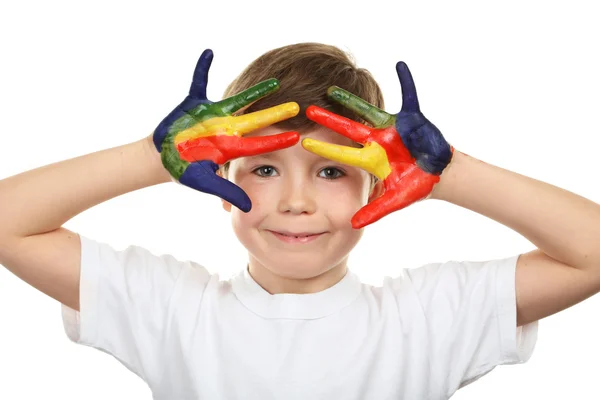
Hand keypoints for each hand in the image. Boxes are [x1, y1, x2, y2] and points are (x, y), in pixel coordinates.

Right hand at [153, 49, 299, 211]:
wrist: (163, 158)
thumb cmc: (184, 171)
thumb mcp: (206, 183)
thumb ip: (227, 191)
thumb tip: (249, 208)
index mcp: (230, 146)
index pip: (259, 142)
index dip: (277, 139)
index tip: (297, 137)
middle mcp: (227, 128)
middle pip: (257, 119)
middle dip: (277, 113)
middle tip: (298, 107)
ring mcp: (213, 115)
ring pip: (238, 99)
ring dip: (256, 91)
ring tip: (276, 81)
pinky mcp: (195, 103)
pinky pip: (199, 81)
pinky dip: (202, 68)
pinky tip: (209, 52)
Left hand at [302, 61, 453, 227]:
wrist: (437, 174)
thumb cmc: (414, 186)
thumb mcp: (394, 201)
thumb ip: (374, 211)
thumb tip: (352, 225)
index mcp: (370, 159)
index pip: (342, 152)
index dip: (324, 148)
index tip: (303, 143)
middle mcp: (376, 141)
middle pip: (347, 128)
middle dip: (328, 120)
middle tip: (306, 109)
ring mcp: (391, 128)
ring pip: (368, 110)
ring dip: (352, 100)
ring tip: (333, 89)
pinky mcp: (411, 118)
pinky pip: (409, 96)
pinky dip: (407, 82)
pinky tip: (400, 65)